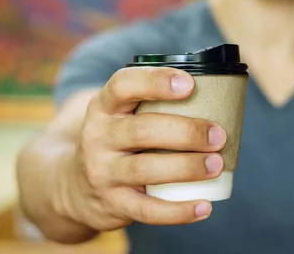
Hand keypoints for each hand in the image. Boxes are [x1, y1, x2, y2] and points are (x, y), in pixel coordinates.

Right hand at [56, 67, 226, 230]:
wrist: (74, 186)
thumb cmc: (118, 141)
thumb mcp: (120, 116)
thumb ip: (153, 103)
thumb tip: (219, 96)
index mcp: (104, 107)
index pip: (123, 85)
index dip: (156, 81)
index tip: (190, 84)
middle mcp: (99, 136)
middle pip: (143, 129)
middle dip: (186, 131)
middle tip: (218, 135)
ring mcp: (103, 172)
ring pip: (146, 168)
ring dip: (187, 167)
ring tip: (217, 164)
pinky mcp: (113, 203)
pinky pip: (148, 210)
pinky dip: (179, 211)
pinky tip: (205, 206)